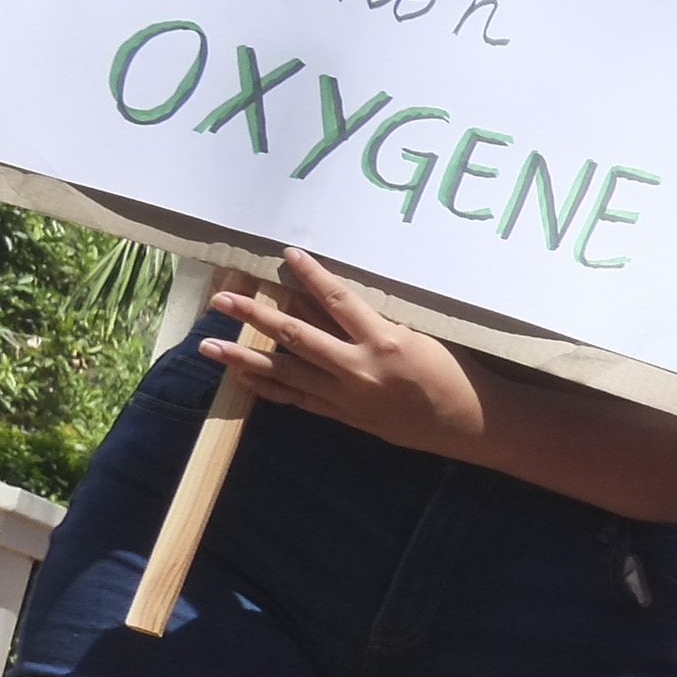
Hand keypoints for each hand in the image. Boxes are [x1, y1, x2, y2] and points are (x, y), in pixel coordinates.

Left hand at [207, 250, 484, 449]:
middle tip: (222, 299)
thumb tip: (331, 301)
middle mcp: (358, 368)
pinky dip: (269, 389)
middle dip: (255, 315)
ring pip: (285, 371)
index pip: (337, 300)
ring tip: (209, 344)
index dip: (310, 275)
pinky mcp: (344, 415)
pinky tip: (243, 379)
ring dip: (244, 357)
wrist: (466, 422)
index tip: (287, 254)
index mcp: (384, 341)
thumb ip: (376, 322)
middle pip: (295, 335)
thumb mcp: (420, 336)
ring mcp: (346, 395)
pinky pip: (297, 400)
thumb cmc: (452, 372)